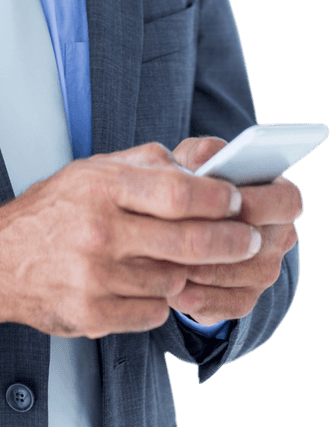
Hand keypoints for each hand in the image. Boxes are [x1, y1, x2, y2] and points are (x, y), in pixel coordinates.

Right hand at [0, 141, 263, 339]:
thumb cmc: (53, 211)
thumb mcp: (93, 170)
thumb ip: (149, 164)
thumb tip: (204, 165)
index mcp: (101, 187)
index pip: (179, 193)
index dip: (218, 199)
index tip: (235, 201)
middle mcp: (99, 231)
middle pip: (189, 242)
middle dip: (231, 242)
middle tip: (246, 239)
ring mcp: (95, 277)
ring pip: (175, 279)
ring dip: (187, 271)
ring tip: (178, 259)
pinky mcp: (92, 315)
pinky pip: (154, 312)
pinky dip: (159, 300)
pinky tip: (144, 283)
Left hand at [166, 136, 302, 324]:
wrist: (184, 226)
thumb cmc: (194, 185)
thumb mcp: (194, 162)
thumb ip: (201, 152)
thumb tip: (207, 154)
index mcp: (277, 196)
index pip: (288, 201)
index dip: (262, 202)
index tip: (231, 202)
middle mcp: (278, 236)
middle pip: (264, 244)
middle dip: (225, 240)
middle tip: (189, 236)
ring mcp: (264, 271)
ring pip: (241, 276)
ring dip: (205, 271)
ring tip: (170, 263)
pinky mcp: (244, 299)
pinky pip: (227, 305)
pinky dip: (200, 299)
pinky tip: (174, 290)